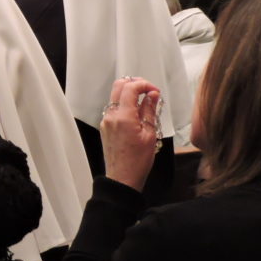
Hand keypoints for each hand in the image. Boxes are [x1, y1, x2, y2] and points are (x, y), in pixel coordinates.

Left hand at [100, 77, 161, 191]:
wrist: (122, 177)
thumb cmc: (137, 161)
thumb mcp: (150, 134)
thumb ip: (149, 111)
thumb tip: (152, 95)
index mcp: (123, 117)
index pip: (130, 88)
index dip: (144, 84)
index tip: (155, 91)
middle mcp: (111, 116)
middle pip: (119, 86)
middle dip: (135, 84)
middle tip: (149, 90)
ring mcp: (106, 121)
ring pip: (116, 97)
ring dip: (130, 94)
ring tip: (145, 104)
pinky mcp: (105, 126)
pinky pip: (114, 108)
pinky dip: (125, 105)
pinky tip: (137, 114)